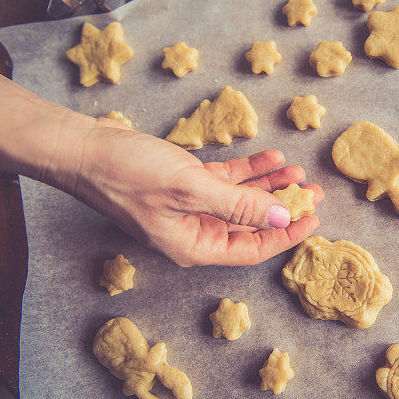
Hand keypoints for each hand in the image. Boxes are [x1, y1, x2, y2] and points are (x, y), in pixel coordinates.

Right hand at [64, 117, 321, 266]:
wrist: (84, 149)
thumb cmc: (128, 175)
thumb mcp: (191, 189)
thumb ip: (240, 205)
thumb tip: (282, 217)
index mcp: (194, 245)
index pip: (252, 249)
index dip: (286, 234)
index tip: (313, 217)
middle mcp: (195, 230)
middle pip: (251, 224)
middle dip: (284, 206)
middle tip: (314, 190)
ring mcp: (190, 206)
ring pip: (242, 199)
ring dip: (270, 184)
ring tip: (298, 170)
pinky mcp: (186, 182)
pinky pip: (226, 180)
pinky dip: (249, 169)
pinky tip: (272, 156)